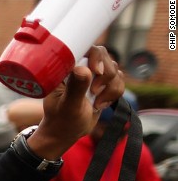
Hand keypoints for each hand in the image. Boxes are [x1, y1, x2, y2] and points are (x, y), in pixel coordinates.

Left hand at [27, 45, 122, 159]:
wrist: (66, 132)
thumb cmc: (61, 120)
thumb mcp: (67, 105)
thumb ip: (75, 88)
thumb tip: (82, 69)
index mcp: (66, 67)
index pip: (85, 48)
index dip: (96, 56)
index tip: (97, 71)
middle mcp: (80, 66)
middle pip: (105, 57)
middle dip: (105, 77)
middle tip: (93, 92)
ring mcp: (93, 74)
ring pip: (115, 70)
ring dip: (110, 88)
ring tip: (95, 103)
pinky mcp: (103, 83)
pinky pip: (120, 81)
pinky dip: (114, 94)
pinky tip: (100, 105)